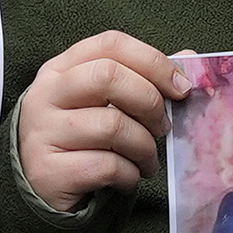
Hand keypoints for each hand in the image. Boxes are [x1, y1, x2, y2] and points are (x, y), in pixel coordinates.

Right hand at [12, 35, 184, 213]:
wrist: (46, 189)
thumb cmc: (84, 139)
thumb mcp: (105, 103)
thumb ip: (143, 79)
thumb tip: (190, 59)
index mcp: (62, 68)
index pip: (110, 44)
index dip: (153, 61)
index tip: (181, 87)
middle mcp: (46, 94)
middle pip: (108, 77)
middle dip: (149, 103)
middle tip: (163, 127)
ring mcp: (42, 132)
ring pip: (112, 126)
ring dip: (145, 147)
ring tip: (147, 160)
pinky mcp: (48, 170)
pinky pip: (106, 166)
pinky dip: (130, 174)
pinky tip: (128, 177)